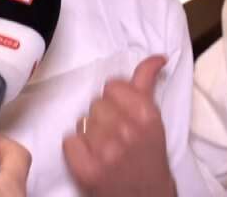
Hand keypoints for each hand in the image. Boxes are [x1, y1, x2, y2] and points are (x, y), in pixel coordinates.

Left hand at [63, 55, 176, 196]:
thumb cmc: (150, 157)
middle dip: (104, 115)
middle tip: (115, 133)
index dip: (115, 98)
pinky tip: (91, 156)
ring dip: (91, 132)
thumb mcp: (155, 120)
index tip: (122, 110)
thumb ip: (147, 86)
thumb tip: (156, 58)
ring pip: (83, 120)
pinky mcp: (87, 169)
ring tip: (105, 146)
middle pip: (96, 103)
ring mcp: (105, 151)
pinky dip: (77, 148)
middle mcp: (126, 130)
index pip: (113, 86)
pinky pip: (70, 140)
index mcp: (146, 115)